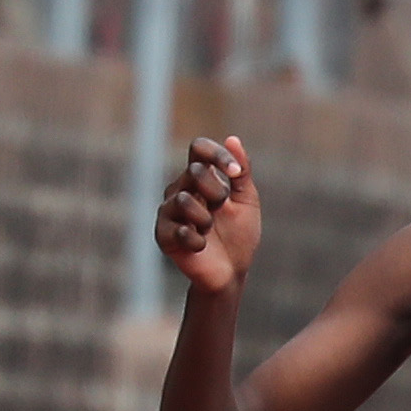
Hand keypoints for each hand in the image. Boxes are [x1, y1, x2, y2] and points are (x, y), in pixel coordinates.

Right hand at [157, 136, 260, 294]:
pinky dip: (198, 239)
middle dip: (217, 192)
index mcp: (200, 178)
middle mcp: (180, 189)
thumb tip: (232, 138)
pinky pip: (179, 229)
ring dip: (206, 219)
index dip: (217, 155)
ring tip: (209, 230)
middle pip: (195, 172)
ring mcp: (168, 212)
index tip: (235, 173)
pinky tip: (201, 245)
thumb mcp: (246, 201)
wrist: (231, 272)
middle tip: (222, 209)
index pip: (198, 149)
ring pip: (184, 200)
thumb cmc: (239, 235)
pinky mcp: (163, 235)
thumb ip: (241, 173)